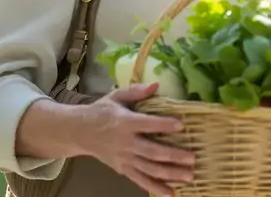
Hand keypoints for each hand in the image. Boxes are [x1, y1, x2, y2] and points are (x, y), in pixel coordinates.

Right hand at [78, 83, 194, 195]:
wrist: (78, 132)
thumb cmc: (101, 111)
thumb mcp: (116, 96)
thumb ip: (136, 91)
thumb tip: (156, 84)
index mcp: (125, 122)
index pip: (147, 124)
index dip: (164, 124)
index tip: (181, 125)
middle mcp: (126, 143)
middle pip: (151, 151)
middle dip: (173, 156)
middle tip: (192, 158)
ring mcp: (124, 158)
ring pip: (149, 169)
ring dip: (170, 174)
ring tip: (189, 176)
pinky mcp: (122, 169)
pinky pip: (140, 180)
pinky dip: (155, 188)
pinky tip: (171, 194)